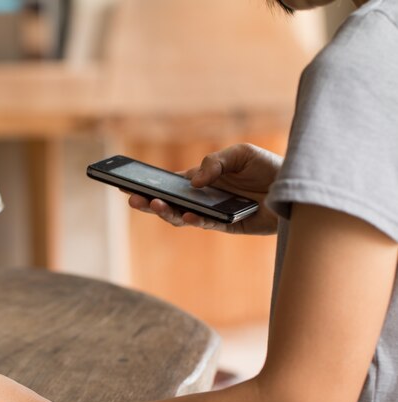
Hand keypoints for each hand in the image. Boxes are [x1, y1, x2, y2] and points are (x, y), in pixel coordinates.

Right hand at [128, 143, 281, 234]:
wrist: (297, 186)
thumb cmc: (269, 167)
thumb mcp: (240, 154)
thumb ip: (214, 162)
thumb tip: (193, 181)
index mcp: (202, 179)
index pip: (169, 184)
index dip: (148, 185)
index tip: (126, 183)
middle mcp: (203, 198)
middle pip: (168, 203)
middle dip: (148, 202)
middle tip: (131, 198)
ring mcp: (213, 213)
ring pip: (182, 217)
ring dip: (166, 212)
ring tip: (154, 205)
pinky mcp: (228, 226)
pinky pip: (206, 225)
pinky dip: (193, 220)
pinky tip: (185, 214)